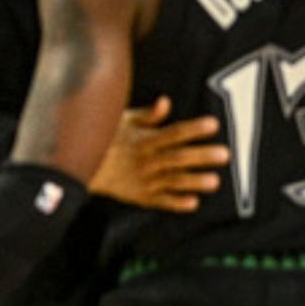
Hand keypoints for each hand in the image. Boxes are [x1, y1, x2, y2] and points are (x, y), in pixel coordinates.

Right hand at [89, 96, 228, 211]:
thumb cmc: (106, 140)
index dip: (193, 129)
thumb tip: (166, 102)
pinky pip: (160, 201)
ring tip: (214, 181)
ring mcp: (144, 180)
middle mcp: (146, 161)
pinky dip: (176, 203)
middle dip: (201, 156)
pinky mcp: (141, 197)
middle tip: (224, 154)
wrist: (81, 168)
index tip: (213, 124)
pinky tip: (193, 202)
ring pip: (172, 181)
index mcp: (143, 140)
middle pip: (177, 158)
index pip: (172, 133)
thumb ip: (147, 115)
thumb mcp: (122, 121)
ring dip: (193, 181)